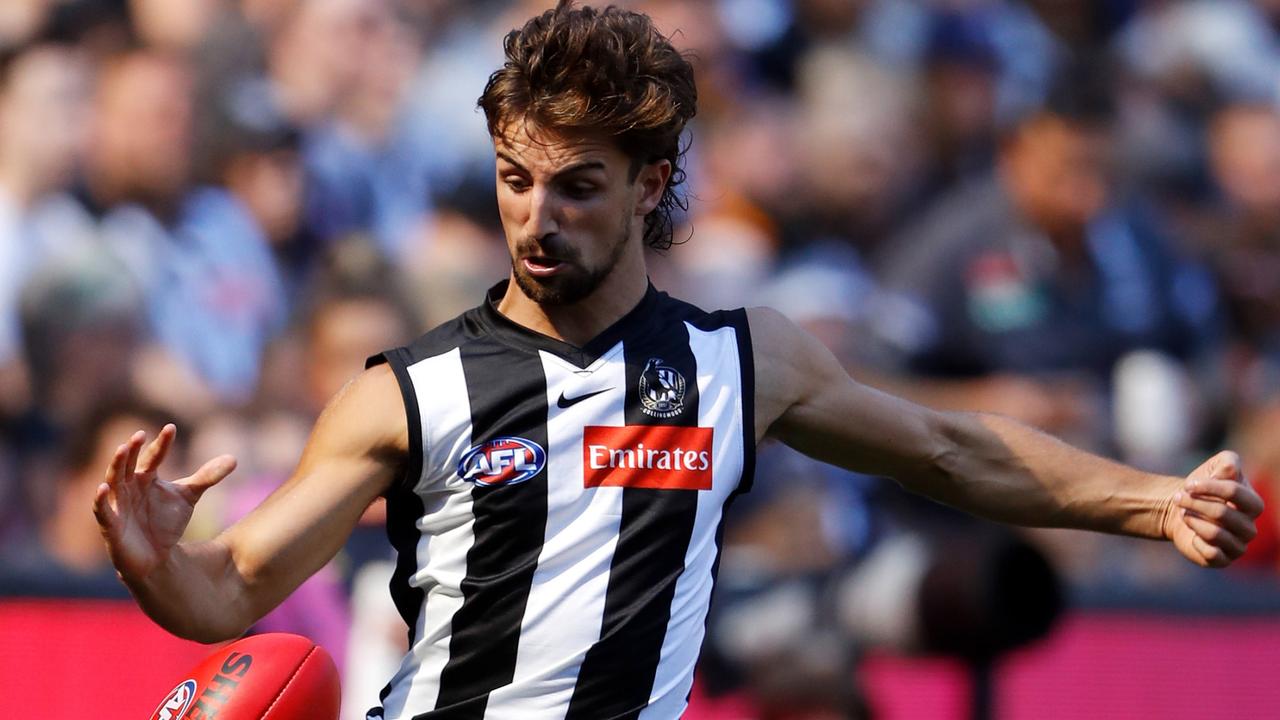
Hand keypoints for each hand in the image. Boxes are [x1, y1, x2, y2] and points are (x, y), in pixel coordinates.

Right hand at [93, 425, 236, 581]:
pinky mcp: (110, 525)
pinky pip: (102, 510)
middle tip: (140, 434)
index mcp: (146, 477)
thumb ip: (208, 477)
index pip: (154, 456)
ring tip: (122, 449)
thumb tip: (234, 459)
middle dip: (133, 449)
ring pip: (113, 480)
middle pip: (129, 463)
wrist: (157, 558)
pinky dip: (100, 499)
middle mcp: (129, 486)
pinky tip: (102, 487)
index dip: (161, 443)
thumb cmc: (166, 522)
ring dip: (116, 465)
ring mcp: (118, 504)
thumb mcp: (188, 497)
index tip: (171, 428)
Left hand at [1163, 451, 1263, 567]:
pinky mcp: (1223, 560)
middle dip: (1194, 503)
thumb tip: (1230, 471)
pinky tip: (1191, 533)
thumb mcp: (1214, 467)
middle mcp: (1250, 528)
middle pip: (1221, 513)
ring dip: (1192, 519)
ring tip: (1184, 513)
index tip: (1188, 485)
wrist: (1180, 510)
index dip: (1208, 486)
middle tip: (1178, 498)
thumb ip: (1228, 462)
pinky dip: (1195, 540)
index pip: (1234, 492)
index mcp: (1253, 504)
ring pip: (1214, 533)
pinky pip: (1210, 553)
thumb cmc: (1201, 489)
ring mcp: (1238, 546)